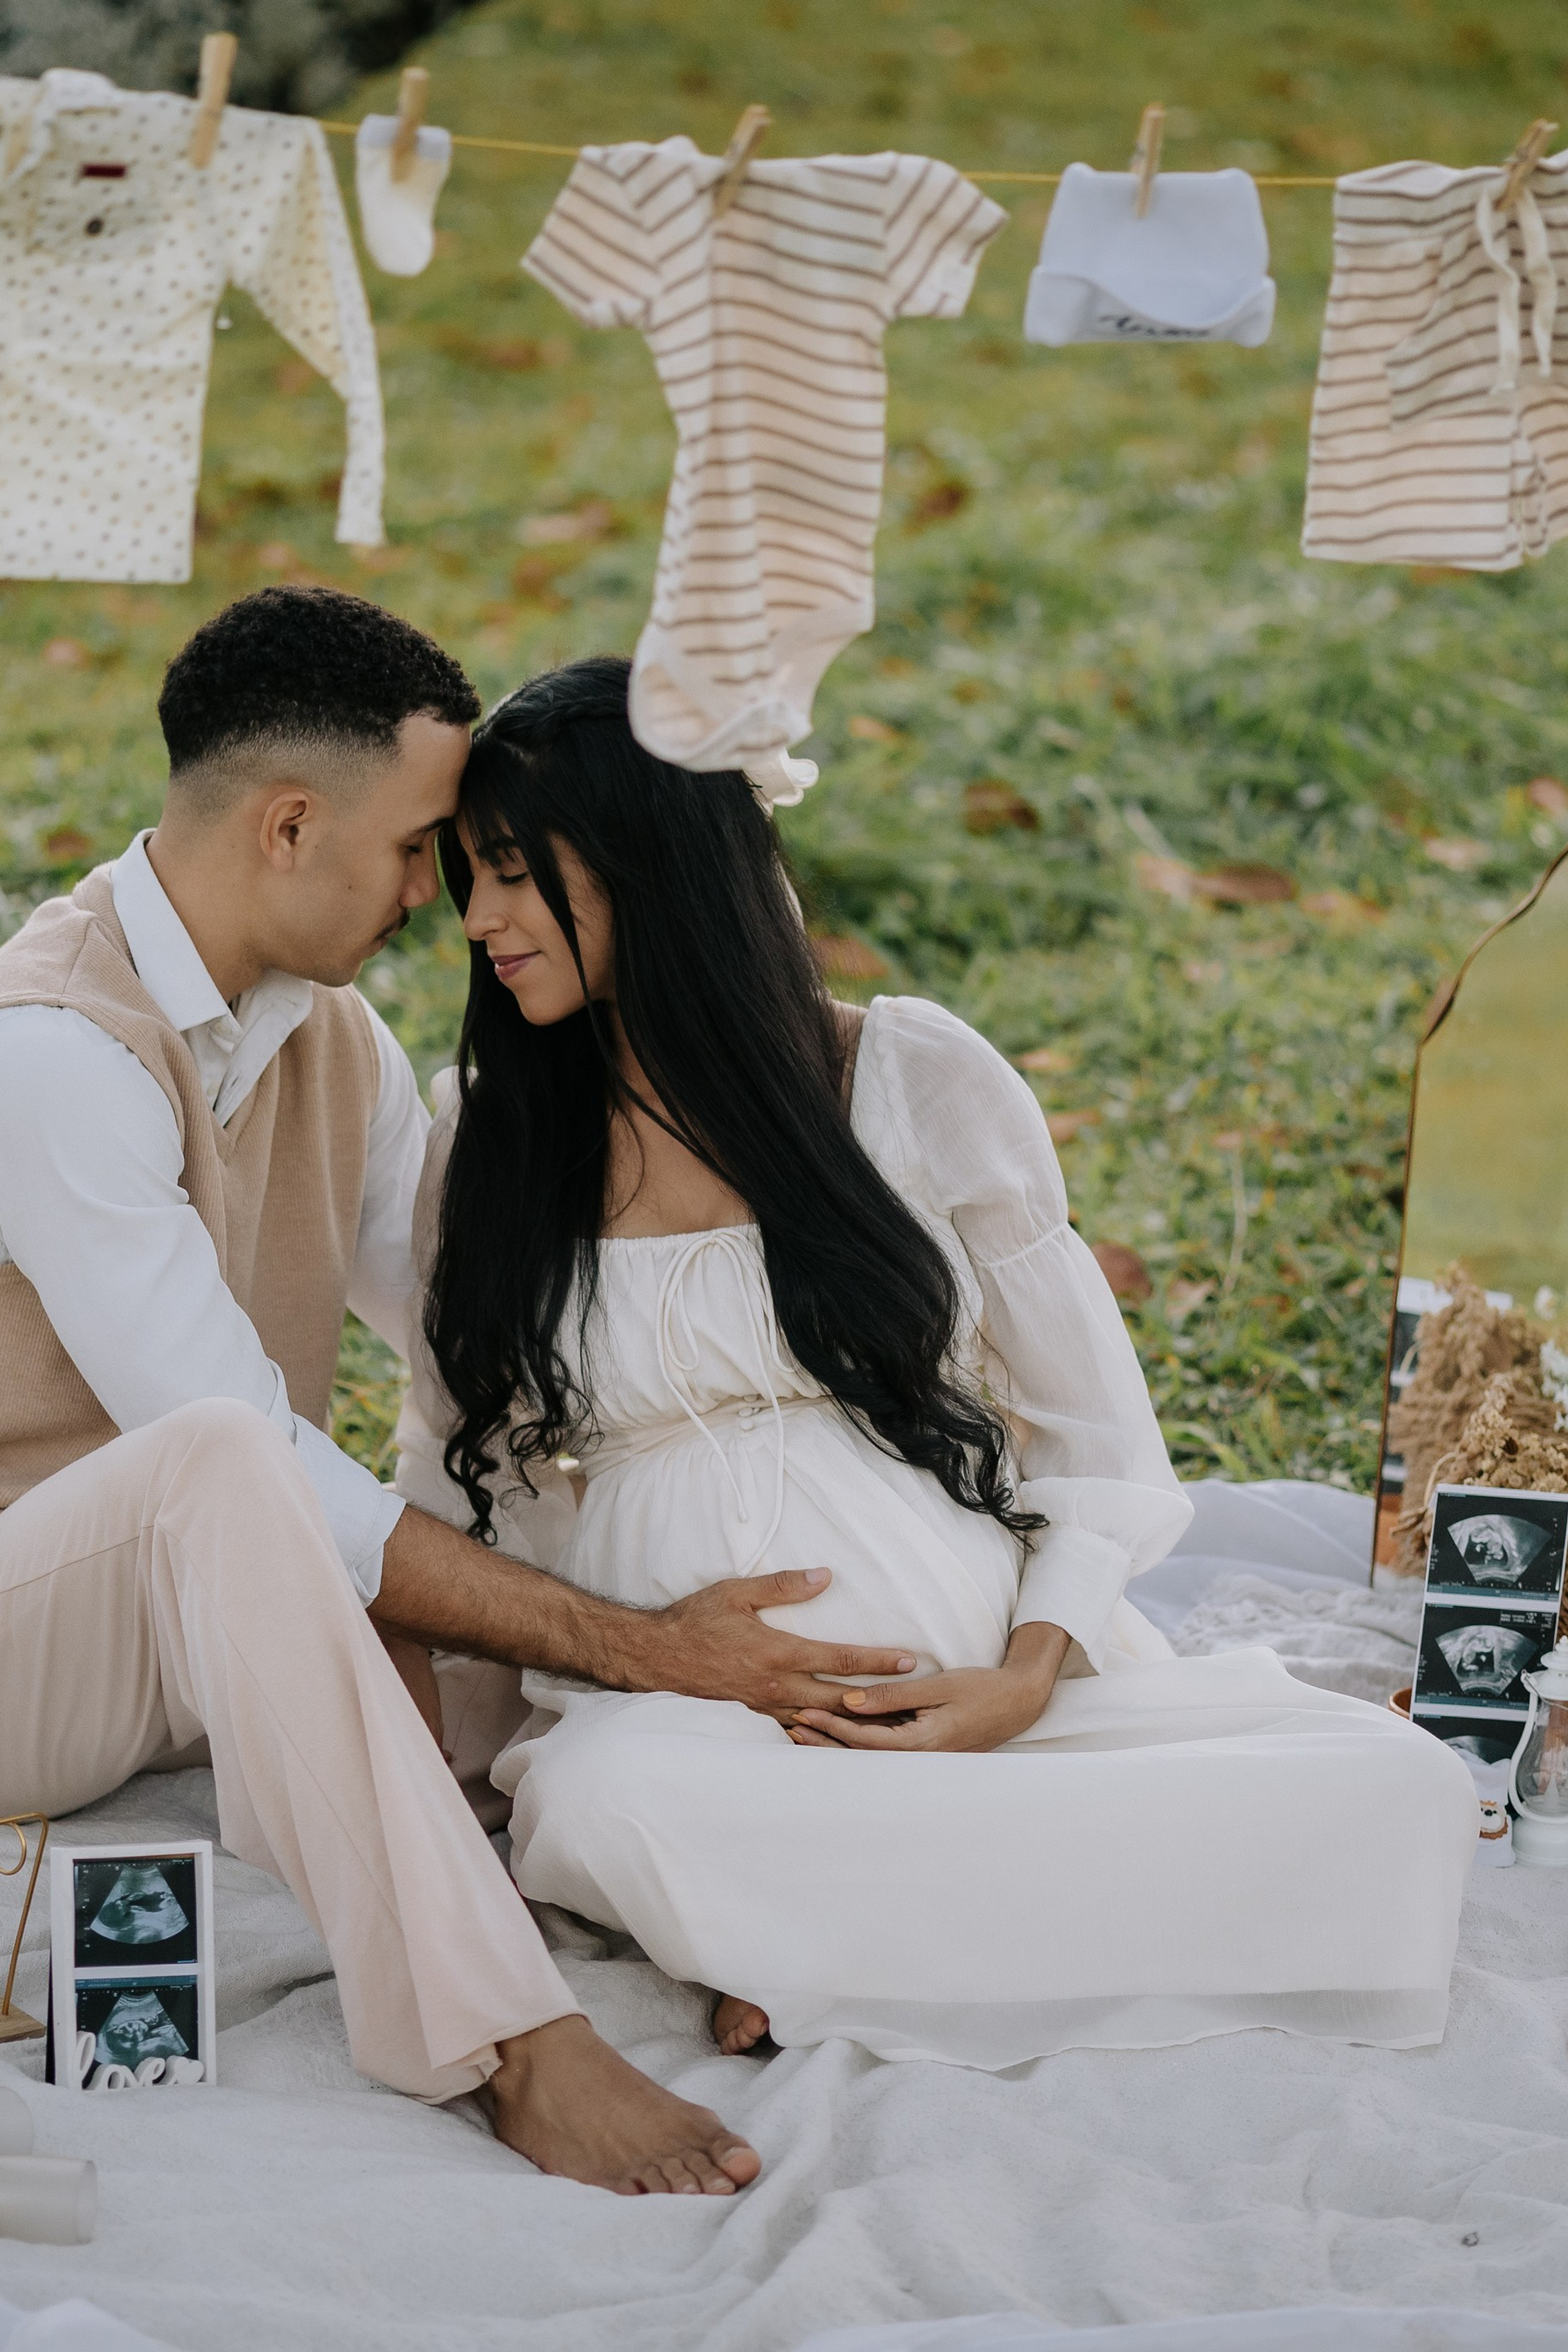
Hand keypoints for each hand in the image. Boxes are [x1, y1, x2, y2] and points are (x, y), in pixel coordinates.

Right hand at [631, 1569, 917, 1724]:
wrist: (655, 1658)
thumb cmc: (696, 1621)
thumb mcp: (736, 1592)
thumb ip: (783, 1586)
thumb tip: (825, 1576)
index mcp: (779, 1653)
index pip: (841, 1659)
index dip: (877, 1660)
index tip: (908, 1660)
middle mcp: (777, 1687)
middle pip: (841, 1699)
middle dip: (880, 1699)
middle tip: (913, 1697)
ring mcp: (765, 1709)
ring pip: (821, 1722)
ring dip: (855, 1723)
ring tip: (888, 1724)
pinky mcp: (753, 1720)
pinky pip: (795, 1733)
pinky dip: (821, 1737)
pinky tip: (839, 1739)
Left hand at [788, 1622, 1069, 1752]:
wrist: (1019, 1703)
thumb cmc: (982, 1689)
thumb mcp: (939, 1686)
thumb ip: (893, 1695)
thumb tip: (850, 1699)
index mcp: (925, 1744)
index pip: (866, 1741)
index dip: (832, 1727)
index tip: (803, 1712)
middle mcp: (921, 1759)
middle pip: (862, 1756)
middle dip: (825, 1741)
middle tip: (790, 1725)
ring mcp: (924, 1759)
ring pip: (871, 1756)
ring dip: (837, 1743)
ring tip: (802, 1730)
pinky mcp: (925, 1751)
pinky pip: (885, 1750)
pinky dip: (858, 1741)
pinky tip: (838, 1730)